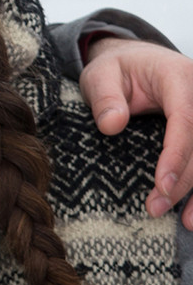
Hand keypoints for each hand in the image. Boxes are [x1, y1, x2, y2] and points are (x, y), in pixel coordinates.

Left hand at [80, 37, 192, 228]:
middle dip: (186, 181)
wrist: (134, 61)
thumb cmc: (117, 68)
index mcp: (178, 77)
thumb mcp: (100, 75)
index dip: (177, 155)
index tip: (161, 186)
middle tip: (157, 208)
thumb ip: (105, 98)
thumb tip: (111, 126)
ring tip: (188, 223)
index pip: (186, 119)